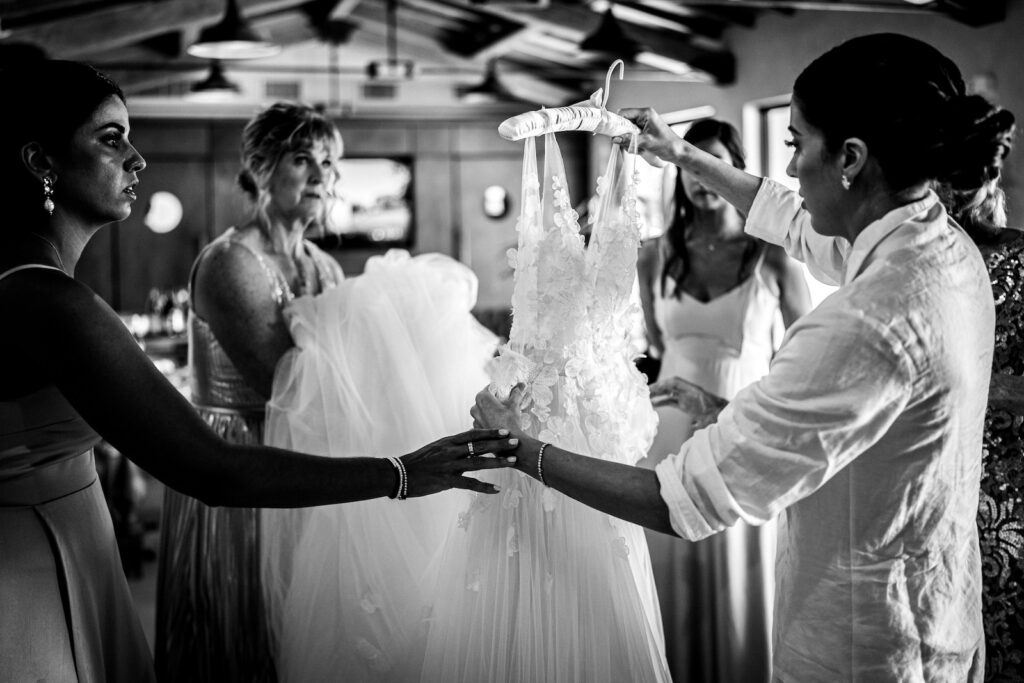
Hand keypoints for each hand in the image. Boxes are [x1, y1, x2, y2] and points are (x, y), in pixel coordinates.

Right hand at [401, 428, 517, 496]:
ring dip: (497, 461)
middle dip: (499, 443)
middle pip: (479, 446)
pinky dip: (484, 487)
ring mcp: (450, 466)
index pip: (473, 435)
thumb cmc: (418, 462)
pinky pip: (469, 484)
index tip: (505, 431)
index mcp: (448, 442)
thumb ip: (452, 446)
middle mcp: (451, 451)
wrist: (400, 474)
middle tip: (516, 441)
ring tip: (512, 461)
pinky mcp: (447, 481)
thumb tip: (467, 444)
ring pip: (478, 463)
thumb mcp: (436, 448)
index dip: (490, 432)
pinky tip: (497, 489)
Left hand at [470, 385, 526, 436]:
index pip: (489, 388)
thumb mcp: (514, 404)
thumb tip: (521, 385)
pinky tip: (497, 422)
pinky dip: (488, 420)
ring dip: (490, 411)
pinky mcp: (476, 429)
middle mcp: (475, 407)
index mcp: (482, 398)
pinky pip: (482, 421)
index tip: (503, 392)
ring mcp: (475, 419)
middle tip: (504, 403)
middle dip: (494, 400)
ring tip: (501, 414)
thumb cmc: (510, 422)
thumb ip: (516, 392)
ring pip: (482, 411)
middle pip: (485, 400)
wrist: (508, 442)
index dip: (497, 389)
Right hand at [614, 107, 680, 167]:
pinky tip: (640, 149)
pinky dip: (632, 143)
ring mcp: (643, 124)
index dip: (617, 122)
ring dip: (628, 141)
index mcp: (646, 113)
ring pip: (627, 131)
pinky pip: (632, 136)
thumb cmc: (667, 144)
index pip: (624, 113)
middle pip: (624, 122)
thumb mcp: (646, 142)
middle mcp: (644, 117)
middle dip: (623, 134)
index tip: (614, 133)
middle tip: (627, 143)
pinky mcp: (644, 132)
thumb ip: (629, 140)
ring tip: (638, 148)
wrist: (677, 152)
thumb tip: (615, 139)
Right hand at [650, 376, 727, 429]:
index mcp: (693, 391)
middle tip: (642, 392)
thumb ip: (702, 420)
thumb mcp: (710, 416)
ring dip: (657, 394)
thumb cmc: (718, 414)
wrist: (724, 414)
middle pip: (668, 386)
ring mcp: (686, 397)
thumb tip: (694, 425)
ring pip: (667, 393)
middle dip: (656, 388)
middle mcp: (687, 391)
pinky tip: (653, 405)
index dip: (662, 385)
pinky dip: (661, 401)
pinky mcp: (685, 404)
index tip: (651, 388)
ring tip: (644, 398)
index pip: (674, 383)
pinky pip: (670, 400)